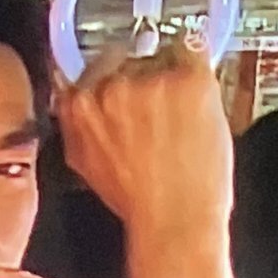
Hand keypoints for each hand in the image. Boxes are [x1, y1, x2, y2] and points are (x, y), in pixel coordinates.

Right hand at [55, 39, 232, 238]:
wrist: (173, 220)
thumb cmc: (135, 201)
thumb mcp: (85, 164)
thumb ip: (78, 126)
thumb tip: (80, 104)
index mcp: (78, 107)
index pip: (92, 68)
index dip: (113, 76)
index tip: (126, 83)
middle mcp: (109, 88)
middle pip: (129, 59)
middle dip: (145, 79)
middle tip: (159, 113)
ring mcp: (150, 80)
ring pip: (163, 58)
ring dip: (174, 80)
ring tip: (179, 122)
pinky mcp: (188, 80)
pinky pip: (195, 57)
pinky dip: (200, 80)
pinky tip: (196, 112)